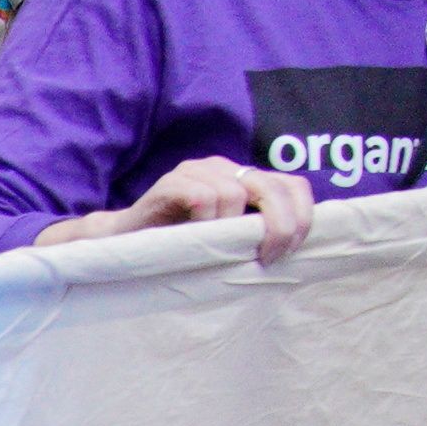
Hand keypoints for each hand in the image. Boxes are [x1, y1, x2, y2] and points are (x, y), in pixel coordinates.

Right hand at [52, 157, 314, 261]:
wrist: (123, 245)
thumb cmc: (178, 248)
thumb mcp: (226, 240)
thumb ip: (255, 234)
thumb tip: (297, 251)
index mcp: (242, 179)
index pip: (292, 185)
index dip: (303, 215)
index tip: (293, 250)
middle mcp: (223, 168)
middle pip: (271, 186)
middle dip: (279, 225)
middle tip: (268, 257)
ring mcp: (196, 171)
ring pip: (235, 192)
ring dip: (232, 228)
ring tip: (219, 250)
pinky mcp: (171, 182)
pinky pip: (204, 197)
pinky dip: (206, 221)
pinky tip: (194, 238)